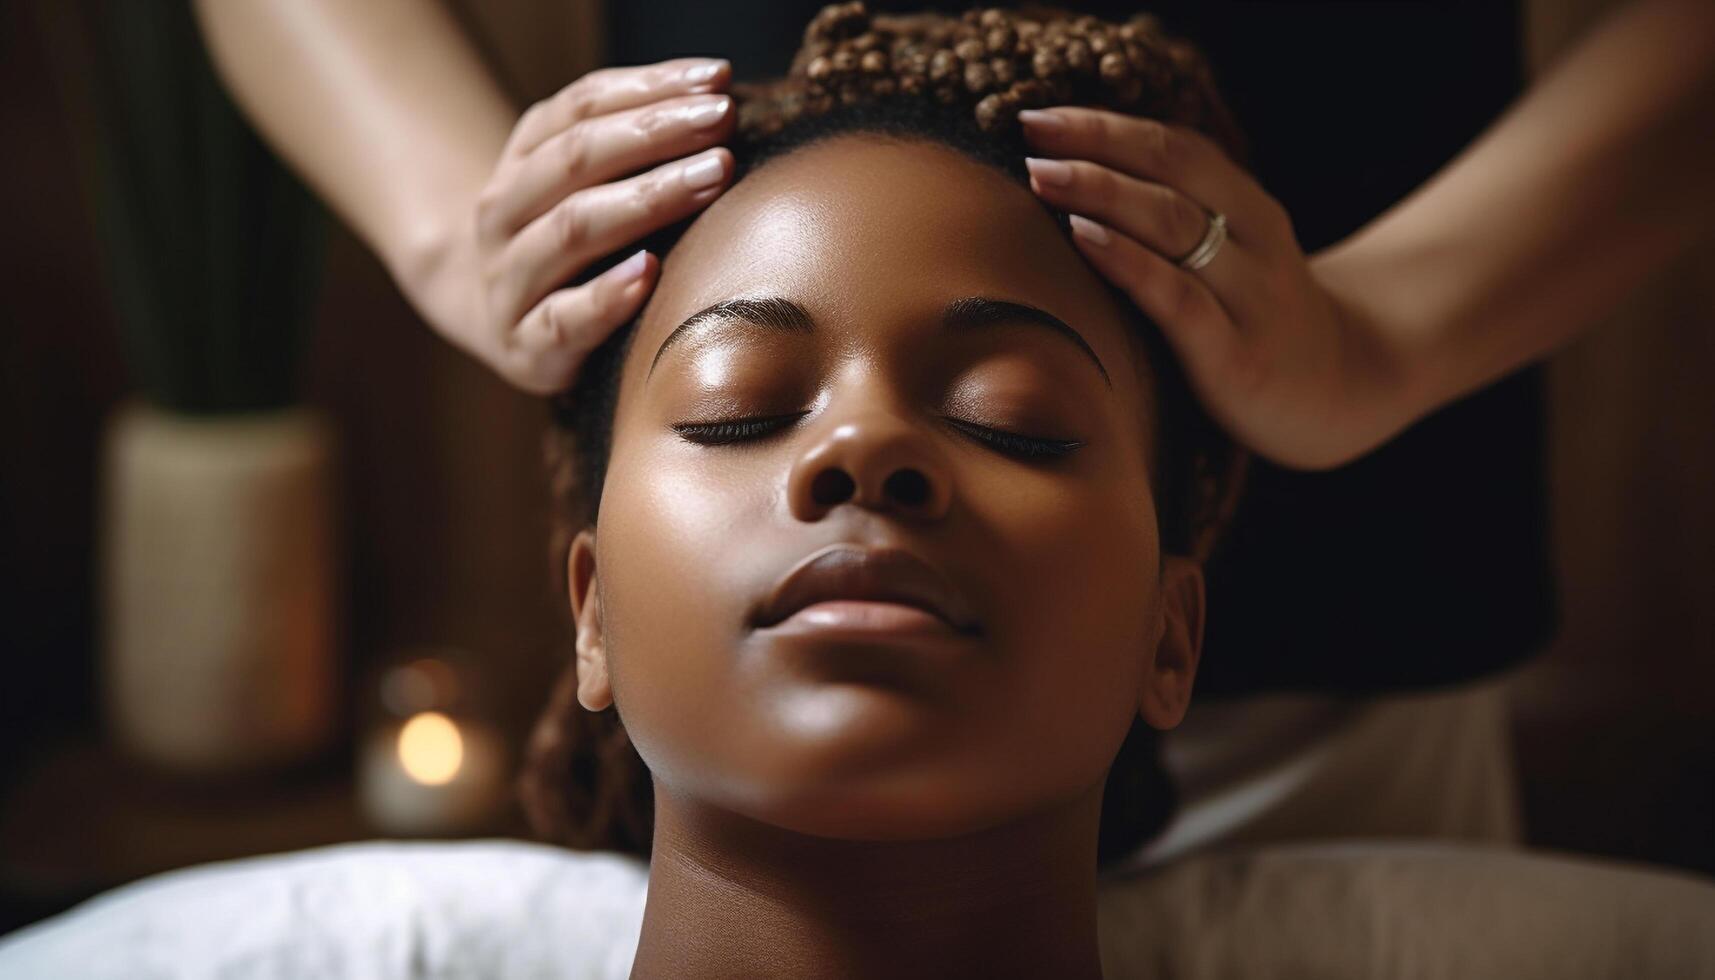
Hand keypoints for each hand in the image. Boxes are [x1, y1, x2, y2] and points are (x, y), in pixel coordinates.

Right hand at [404, 58, 736, 394]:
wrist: (491, 323)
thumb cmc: (565, 246)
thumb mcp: (581, 184)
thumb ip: (635, 144)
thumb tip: (718, 96)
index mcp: (521, 159)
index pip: (581, 107)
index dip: (649, 88)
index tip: (718, 81)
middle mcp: (502, 213)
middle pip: (574, 160)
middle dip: (654, 135)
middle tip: (721, 121)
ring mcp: (507, 280)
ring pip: (570, 231)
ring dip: (645, 200)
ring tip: (710, 179)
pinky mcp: (524, 348)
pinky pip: (562, 320)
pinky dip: (606, 296)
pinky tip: (650, 272)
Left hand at [1020, 107, 1419, 469]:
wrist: (1340, 391)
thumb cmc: (1252, 319)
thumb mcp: (1227, 255)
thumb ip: (1169, 219)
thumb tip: (1065, 188)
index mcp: (1247, 204)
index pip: (1173, 146)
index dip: (1105, 125)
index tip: (1036, 117)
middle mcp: (1254, 237)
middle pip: (1169, 171)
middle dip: (1095, 147)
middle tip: (1029, 136)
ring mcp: (1249, 294)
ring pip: (1173, 224)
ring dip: (1102, 193)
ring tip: (1042, 177)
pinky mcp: (1237, 355)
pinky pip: (1178, 299)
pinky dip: (1129, 263)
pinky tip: (1085, 240)